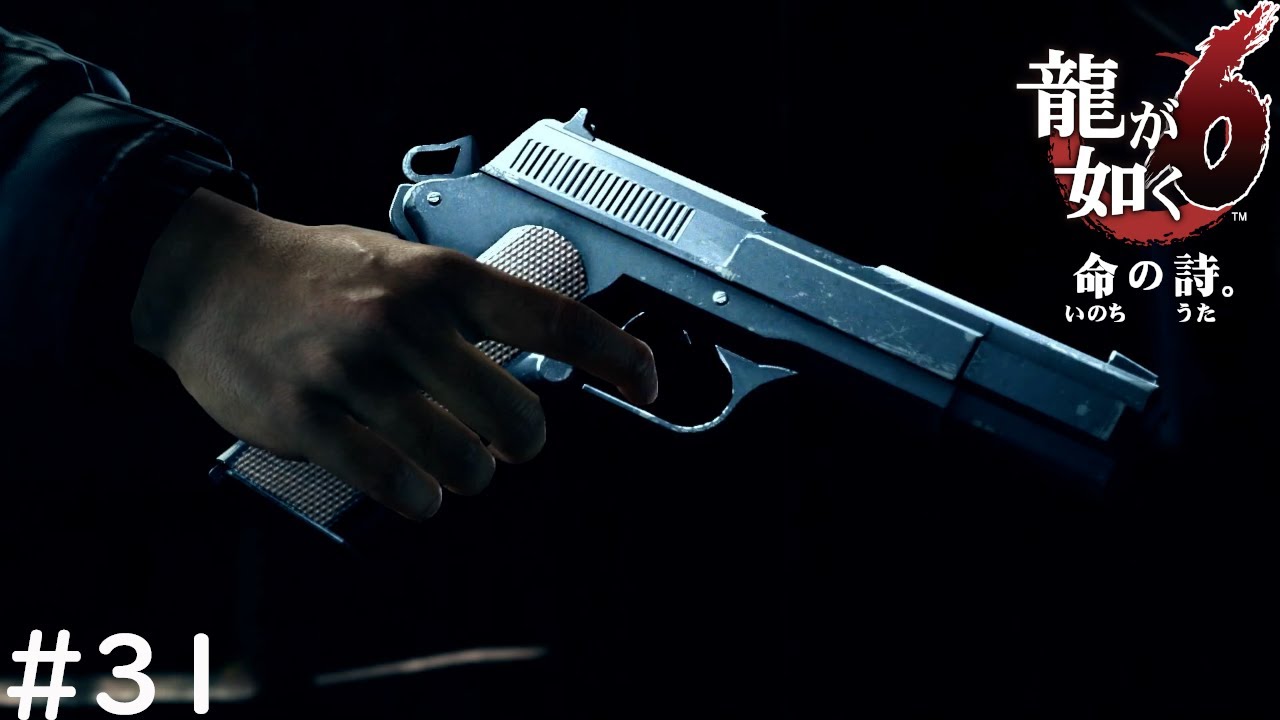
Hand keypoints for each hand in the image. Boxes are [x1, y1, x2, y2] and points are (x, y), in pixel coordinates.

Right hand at [132, 189, 656, 518]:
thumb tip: (540, 353)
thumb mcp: (402, 260)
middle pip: (518, 419)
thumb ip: (467, 304)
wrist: (207, 276)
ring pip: (465, 465)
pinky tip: (411, 485)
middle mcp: (405, 324)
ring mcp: (355, 375)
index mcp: (441, 278)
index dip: (616, 356)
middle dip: (520, 441)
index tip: (647, 382)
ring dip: (469, 475)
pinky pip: (397, 488)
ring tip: (447, 458)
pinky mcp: (309, 422)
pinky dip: (418, 498)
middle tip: (500, 436)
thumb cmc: (317, 272)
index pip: (554, 318)